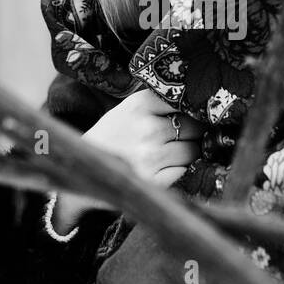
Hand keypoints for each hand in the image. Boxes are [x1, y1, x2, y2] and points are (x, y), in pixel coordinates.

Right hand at [81, 87, 204, 188]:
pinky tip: (164, 167)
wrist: (83, 167)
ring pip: (192, 150)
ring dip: (188, 152)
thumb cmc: (112, 135)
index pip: (185, 102)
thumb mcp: (129, 108)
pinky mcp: (154, 181)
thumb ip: (160, 103)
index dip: (190, 110)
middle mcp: (147, 130)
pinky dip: (179, 169)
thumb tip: (201, 107)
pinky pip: (184, 171)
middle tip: (179, 136)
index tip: (188, 115)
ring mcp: (151, 157)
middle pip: (194, 127)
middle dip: (192, 132)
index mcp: (140, 106)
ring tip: (168, 152)